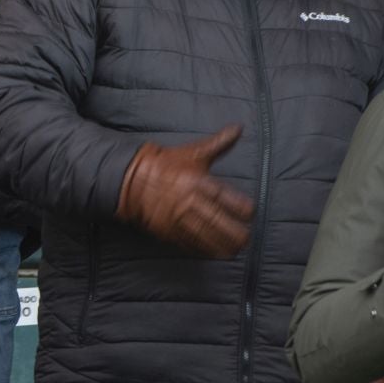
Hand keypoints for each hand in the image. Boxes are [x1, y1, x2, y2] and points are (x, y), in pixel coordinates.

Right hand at [116, 126, 254, 258]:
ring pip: (204, 235)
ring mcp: (178, 217)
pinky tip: (213, 254)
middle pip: (217, 221)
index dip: (241, 208)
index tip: (250, 213)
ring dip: (221, 245)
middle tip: (246, 239)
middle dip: (234, 232)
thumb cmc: (167, 164)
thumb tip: (239, 128)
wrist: (133, 178)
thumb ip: (219, 143)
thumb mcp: (194, 152)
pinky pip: (187, 242)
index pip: (225, 198)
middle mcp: (190, 201)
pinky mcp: (167, 229)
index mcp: (199, 181)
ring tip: (234, 251)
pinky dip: (201, 250)